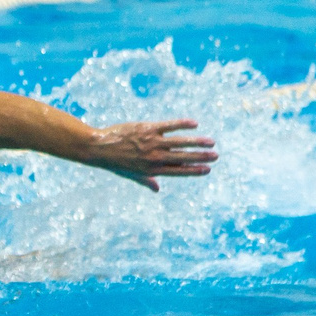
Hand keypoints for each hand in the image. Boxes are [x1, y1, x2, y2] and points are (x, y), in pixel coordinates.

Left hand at [85, 120, 215, 192]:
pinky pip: (170, 126)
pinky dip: (183, 125)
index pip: (178, 171)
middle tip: (215, 156)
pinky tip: (195, 125)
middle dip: (201, 157)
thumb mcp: (131, 175)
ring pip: (180, 142)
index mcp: (152, 170)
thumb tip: (157, 190)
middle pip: (183, 157)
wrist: (99, 147)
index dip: (194, 170)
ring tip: (211, 142)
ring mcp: (153, 142)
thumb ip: (146, 181)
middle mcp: (155, 157)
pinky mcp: (148, 129)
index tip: (207, 170)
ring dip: (197, 142)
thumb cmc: (115, 162)